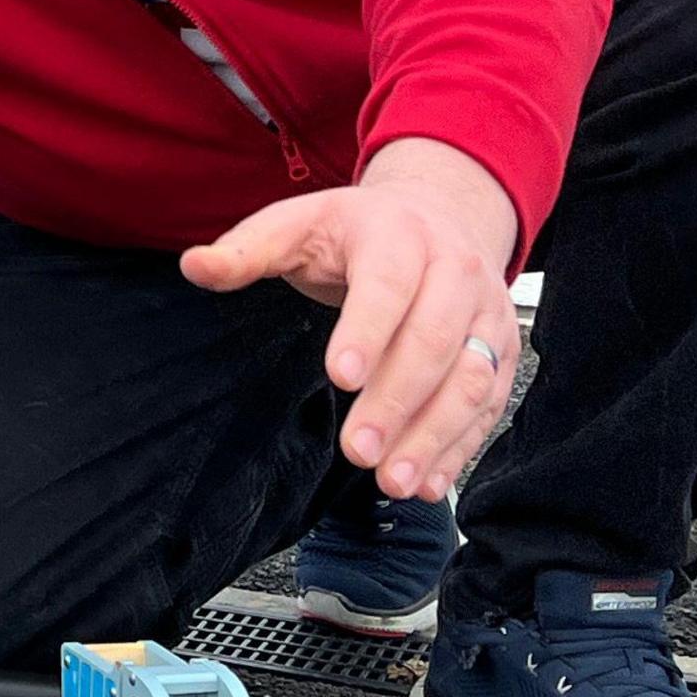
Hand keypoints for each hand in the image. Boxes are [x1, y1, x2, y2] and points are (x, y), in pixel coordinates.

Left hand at [178, 138, 520, 501]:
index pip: (389, 284)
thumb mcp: (298, 224)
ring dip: (434, 435)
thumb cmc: (356, 230)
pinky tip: (428, 482)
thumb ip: (247, 249)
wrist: (438, 214)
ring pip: (472, 377)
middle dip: (397, 400)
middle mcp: (454, 270)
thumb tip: (195, 266)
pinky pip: (490, 402)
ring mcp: (485, 312)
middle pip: (435, 339)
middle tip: (357, 450)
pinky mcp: (501, 350)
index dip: (367, 331)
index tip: (339, 377)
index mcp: (398, 233)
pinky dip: (461, 446)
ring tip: (393, 481)